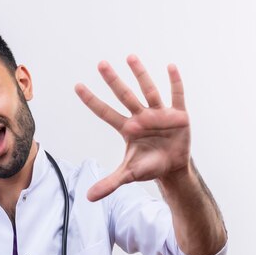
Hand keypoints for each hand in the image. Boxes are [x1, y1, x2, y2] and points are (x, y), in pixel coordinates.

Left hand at [75, 55, 190, 200]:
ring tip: (130, 56)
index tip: (77, 86)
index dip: (91, 101)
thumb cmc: (148, 167)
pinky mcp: (178, 115)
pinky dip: (174, 82)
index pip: (104, 112)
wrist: (172, 168)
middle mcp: (140, 117)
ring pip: (148, 90)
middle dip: (113, 80)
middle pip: (124, 95)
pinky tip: (170, 67)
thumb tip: (88, 198)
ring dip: (140, 74)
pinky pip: (176, 96)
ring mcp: (159, 114)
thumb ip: (109, 183)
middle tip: (100, 64)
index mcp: (127, 129)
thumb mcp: (128, 175)